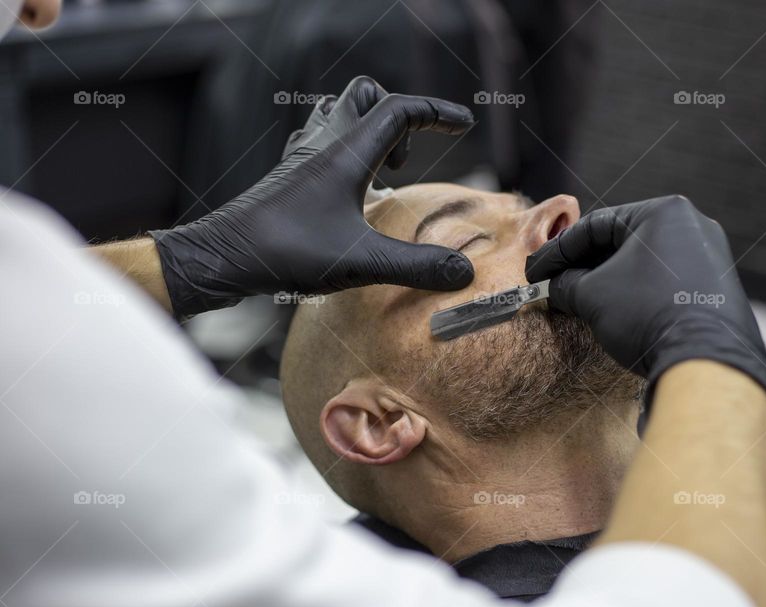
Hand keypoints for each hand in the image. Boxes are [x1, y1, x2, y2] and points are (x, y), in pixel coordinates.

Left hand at [149, 76, 475, 318]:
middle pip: (366, 95)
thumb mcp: (360, 262)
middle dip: (399, 114)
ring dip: (369, 129)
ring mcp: (302, 158)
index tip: (464, 125)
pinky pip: (321, 141)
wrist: (220, 256)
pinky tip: (349, 191)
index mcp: (347, 152)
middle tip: (407, 159)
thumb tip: (463, 272)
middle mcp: (324, 144)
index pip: (400, 109)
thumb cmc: (285, 251)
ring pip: (339, 114)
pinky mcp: (288, 176)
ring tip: (384, 173)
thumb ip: (415, 266)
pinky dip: (345, 150)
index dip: (437, 112)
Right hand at [525, 196, 765, 416]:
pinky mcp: (716, 287)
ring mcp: (709, 257)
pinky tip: (615, 311)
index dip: (558, 252)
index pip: (595, 226)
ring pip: (644, 263)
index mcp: (664, 211)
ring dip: (609, 280)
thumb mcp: (592, 296)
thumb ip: (566, 284)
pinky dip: (636, 292)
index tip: (536, 272)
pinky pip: (665, 281)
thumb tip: (554, 286)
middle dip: (584, 266)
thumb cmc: (647, 315)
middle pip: (622, 241)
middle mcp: (692, 225)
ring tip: (580, 302)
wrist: (702, 363)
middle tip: (554, 285)